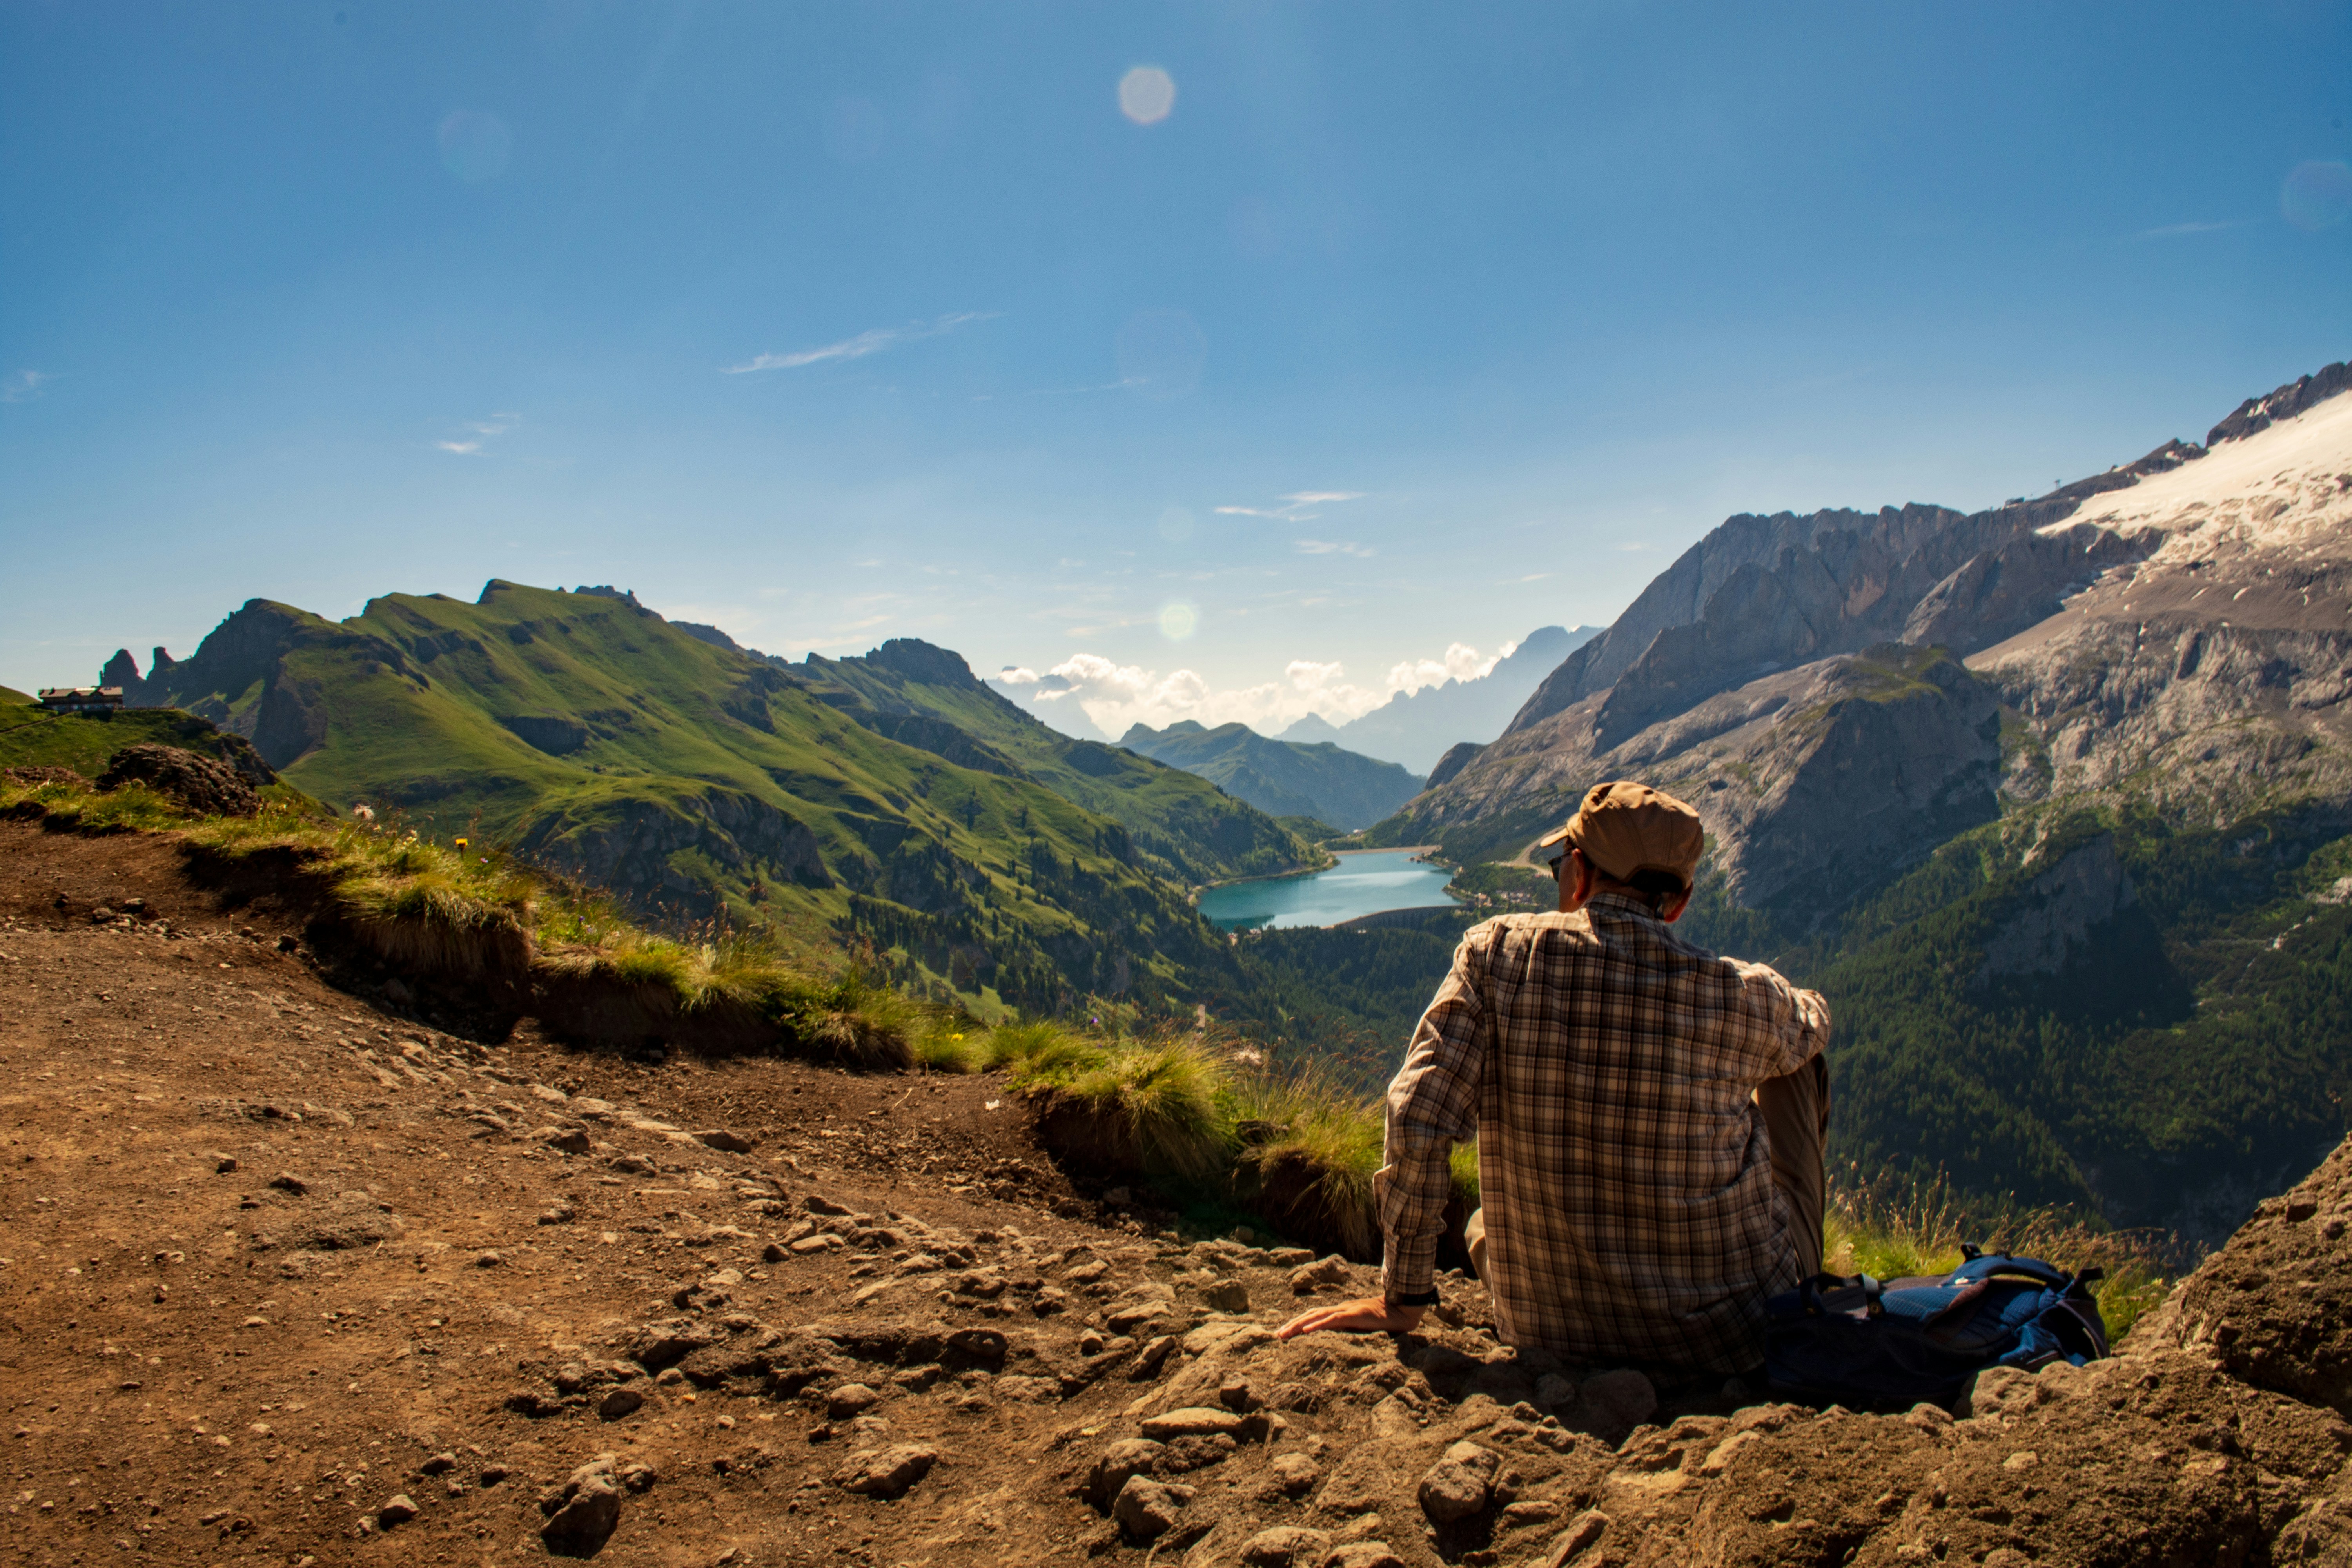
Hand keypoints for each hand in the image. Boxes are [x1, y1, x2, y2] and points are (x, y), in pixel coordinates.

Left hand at [1275, 1295, 1425, 1339]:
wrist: (1399, 1311)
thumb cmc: (1381, 1321)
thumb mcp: (1360, 1327)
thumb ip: (1348, 1329)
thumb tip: (1334, 1338)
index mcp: (1339, 1312)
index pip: (1314, 1316)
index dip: (1298, 1323)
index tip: (1284, 1332)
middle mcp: (1339, 1309)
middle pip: (1310, 1315)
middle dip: (1293, 1324)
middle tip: (1277, 1335)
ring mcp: (1345, 1310)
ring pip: (1317, 1316)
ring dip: (1299, 1325)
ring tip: (1285, 1333)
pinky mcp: (1353, 1315)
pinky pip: (1332, 1320)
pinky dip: (1317, 1325)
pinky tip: (1306, 1331)